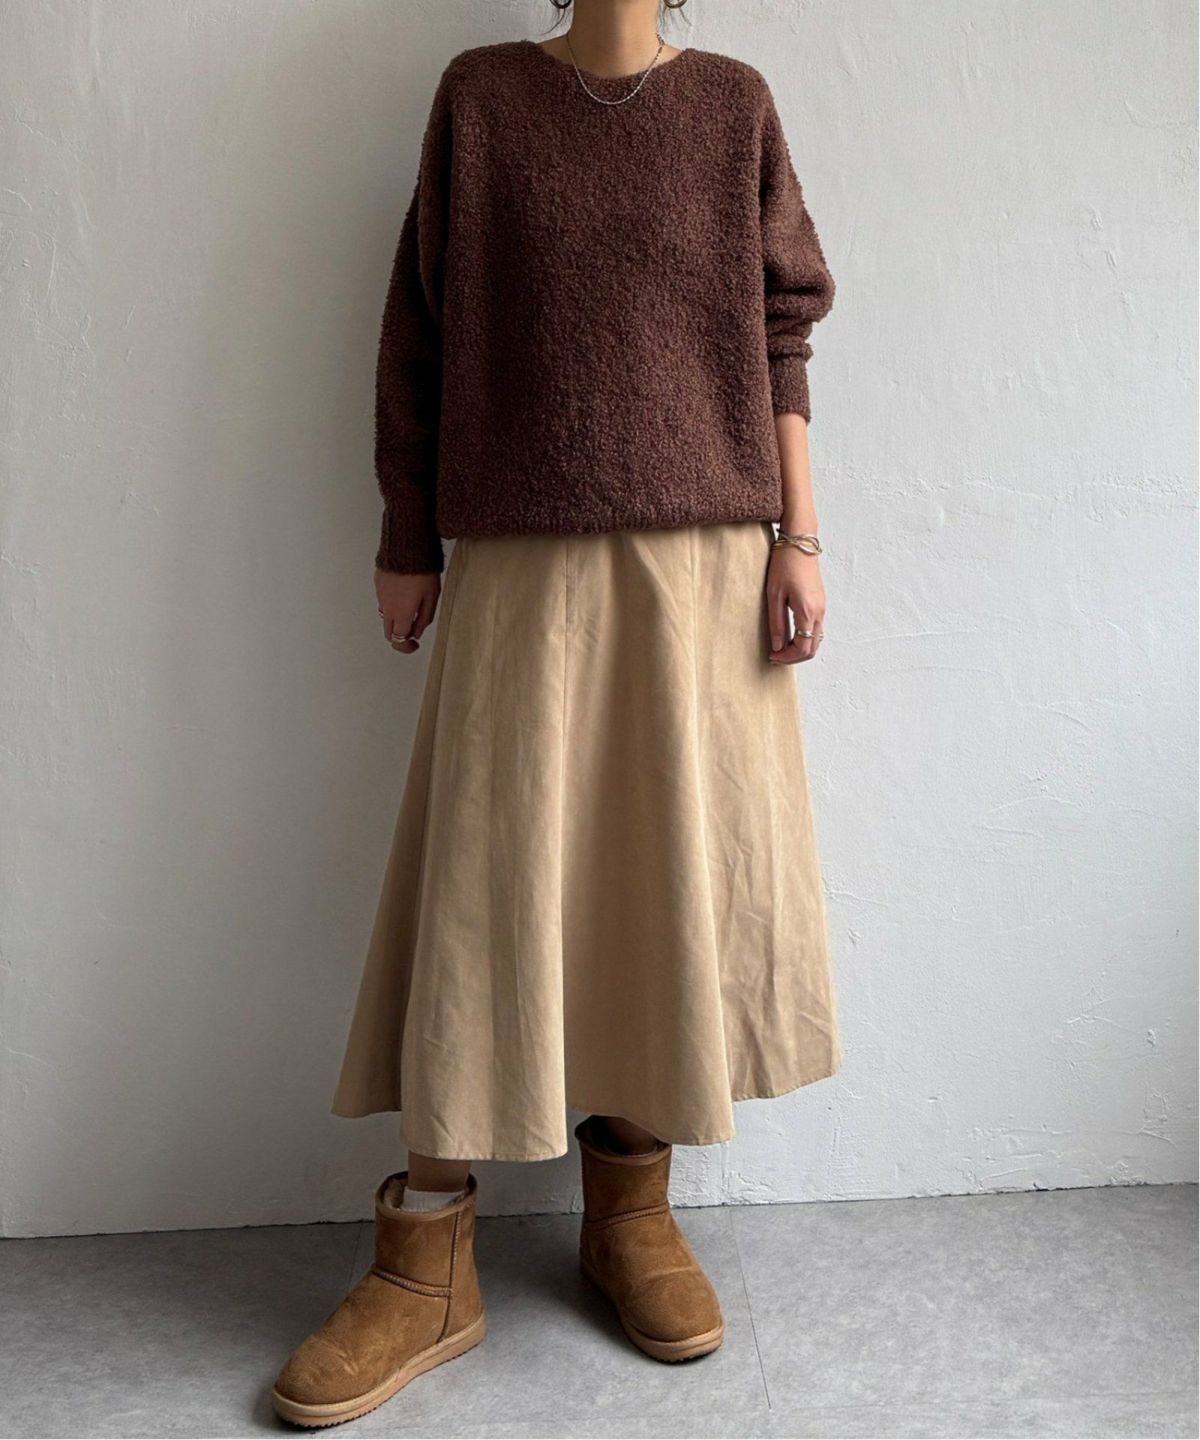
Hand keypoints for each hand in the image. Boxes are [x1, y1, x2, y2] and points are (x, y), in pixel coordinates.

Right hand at [376, 568, 440, 653]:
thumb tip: (417, 633)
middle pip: (388, 632)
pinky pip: (383, 601)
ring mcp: (380, 596)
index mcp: (401, 614)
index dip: (406, 647)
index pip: (398, 641)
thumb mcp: (431, 597)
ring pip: (385, 616)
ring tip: (410, 610)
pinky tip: (403, 595)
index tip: (414, 645)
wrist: (406, 547)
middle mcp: (387, 608)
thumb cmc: (423, 571)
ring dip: (395, 620)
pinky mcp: (378, 585)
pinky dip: (391, 605)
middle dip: (399, 636)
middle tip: (412, 631)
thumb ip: (424, 618)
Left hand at [765, 545, 824, 664]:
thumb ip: (777, 623)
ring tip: (781, 647)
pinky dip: (805, 638)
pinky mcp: (820, 602)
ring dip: (800, 648)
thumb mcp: (774, 595)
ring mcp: (822, 607)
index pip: (802, 648)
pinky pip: (816, 629)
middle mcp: (819, 612)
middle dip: (794, 657)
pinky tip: (790, 634)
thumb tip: (777, 646)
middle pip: (812, 648)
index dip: (787, 658)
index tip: (772, 657)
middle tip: (776, 656)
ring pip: (816, 640)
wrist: (800, 542)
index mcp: (808, 611)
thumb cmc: (784, 564)